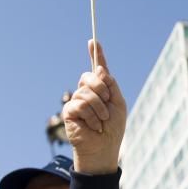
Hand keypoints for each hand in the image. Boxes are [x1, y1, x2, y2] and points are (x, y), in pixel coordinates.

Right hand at [62, 40, 126, 173]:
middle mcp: (88, 91)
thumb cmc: (113, 128)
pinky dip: (91, 116)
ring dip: (99, 108)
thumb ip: (110, 85)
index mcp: (102, 88)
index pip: (98, 68)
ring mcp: (78, 100)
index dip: (96, 53)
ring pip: (87, 92)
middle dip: (102, 89)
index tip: (93, 41)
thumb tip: (99, 69)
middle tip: (107, 104)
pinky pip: (80, 104)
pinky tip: (93, 126)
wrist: (104, 147)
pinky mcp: (70, 111)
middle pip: (91, 76)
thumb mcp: (118, 103)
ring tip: (101, 122)